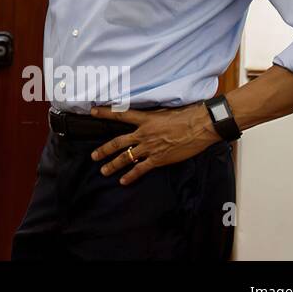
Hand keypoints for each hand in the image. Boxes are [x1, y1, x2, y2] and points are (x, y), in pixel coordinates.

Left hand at [88, 104, 218, 185]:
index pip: (120, 114)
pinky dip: (131, 175)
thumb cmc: (186, 115)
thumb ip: (152, 115)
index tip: (92, 112)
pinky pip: (141, 169)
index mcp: (145, 119)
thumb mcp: (164, 110)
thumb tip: (147, 117)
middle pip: (118, 142)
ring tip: (104, 170)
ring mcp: (150, 147)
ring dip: (113, 165)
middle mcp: (143, 134)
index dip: (105, 112)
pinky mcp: (159, 159)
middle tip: (94, 156)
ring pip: (126, 157)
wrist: (200, 126)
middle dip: (104, 150)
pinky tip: (123, 181)